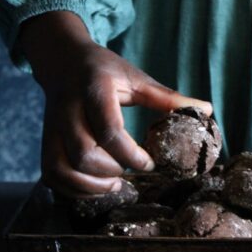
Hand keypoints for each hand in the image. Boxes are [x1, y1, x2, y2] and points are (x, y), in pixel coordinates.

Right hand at [16, 11, 211, 197]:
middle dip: (111, 172)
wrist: (62, 62)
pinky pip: (50, 175)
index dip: (131, 154)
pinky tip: (96, 187)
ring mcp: (52, 128)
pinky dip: (72, 189)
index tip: (150, 162)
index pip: (109, 129)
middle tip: (129, 173)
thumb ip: (168, 98)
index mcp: (95, 90)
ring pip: (60, 168)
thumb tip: (207, 110)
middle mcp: (68, 110)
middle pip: (82, 154)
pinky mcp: (45, 141)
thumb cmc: (104, 71)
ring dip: (89, 186)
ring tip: (114, 185)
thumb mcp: (136, 78)